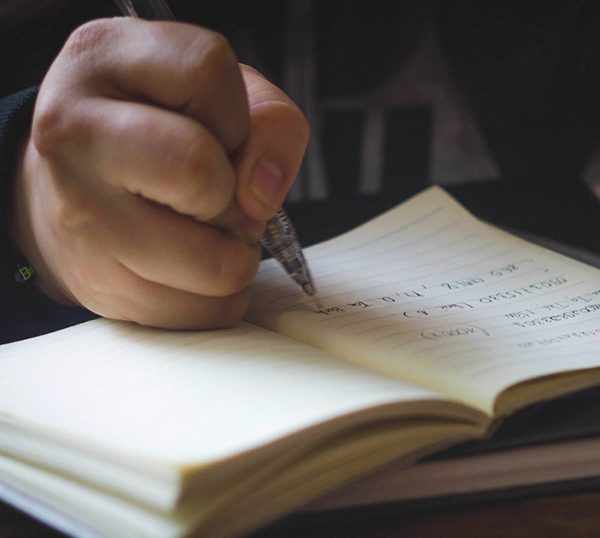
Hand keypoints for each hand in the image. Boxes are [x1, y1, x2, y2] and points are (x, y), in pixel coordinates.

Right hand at [9, 18, 307, 328]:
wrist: (74, 190)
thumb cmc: (164, 131)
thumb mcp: (221, 94)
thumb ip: (270, 121)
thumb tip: (263, 193)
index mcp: (103, 59)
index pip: (206, 72)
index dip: (236, 108)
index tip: (217, 127)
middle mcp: (74, 133)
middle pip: (200, 172)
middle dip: (234, 189)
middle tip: (215, 188)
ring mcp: (80, 217)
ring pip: (216, 263)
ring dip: (235, 251)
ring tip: (203, 226)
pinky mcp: (101, 289)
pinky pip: (209, 311)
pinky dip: (218, 294)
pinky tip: (186, 262)